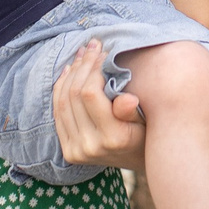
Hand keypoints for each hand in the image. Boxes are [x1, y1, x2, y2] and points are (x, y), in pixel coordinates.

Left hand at [51, 39, 145, 169]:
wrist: (141, 161)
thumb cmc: (149, 133)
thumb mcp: (148, 120)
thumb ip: (133, 111)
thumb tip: (127, 99)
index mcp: (112, 138)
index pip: (90, 94)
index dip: (94, 67)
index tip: (104, 52)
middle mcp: (89, 147)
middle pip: (73, 95)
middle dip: (82, 65)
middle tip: (93, 46)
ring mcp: (75, 151)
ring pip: (62, 101)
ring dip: (71, 73)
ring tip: (82, 54)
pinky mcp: (68, 151)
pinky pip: (58, 113)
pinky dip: (61, 88)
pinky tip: (69, 71)